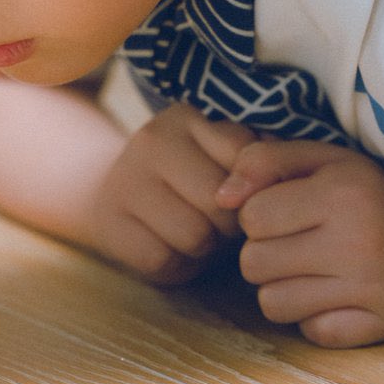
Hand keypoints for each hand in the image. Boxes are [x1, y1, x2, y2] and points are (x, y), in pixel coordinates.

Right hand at [89, 103, 256, 283]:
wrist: (113, 195)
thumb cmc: (187, 181)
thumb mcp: (221, 158)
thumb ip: (255, 162)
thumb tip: (275, 181)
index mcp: (185, 118)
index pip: (246, 163)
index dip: (253, 191)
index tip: (238, 194)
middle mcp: (151, 141)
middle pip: (221, 204)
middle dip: (228, 224)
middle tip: (214, 221)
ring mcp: (124, 181)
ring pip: (194, 236)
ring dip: (203, 248)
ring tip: (191, 234)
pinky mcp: (108, 223)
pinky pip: (162, 260)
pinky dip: (173, 265)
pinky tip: (166, 247)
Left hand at [217, 140, 383, 347]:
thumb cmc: (356, 193)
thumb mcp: (314, 159)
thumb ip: (260, 161)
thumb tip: (221, 198)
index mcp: (343, 191)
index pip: (250, 217)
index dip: (259, 215)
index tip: (288, 212)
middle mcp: (364, 240)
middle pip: (253, 264)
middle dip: (265, 253)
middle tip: (300, 243)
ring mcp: (377, 287)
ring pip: (272, 304)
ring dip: (283, 288)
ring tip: (315, 268)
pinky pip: (310, 332)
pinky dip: (315, 317)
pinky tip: (337, 294)